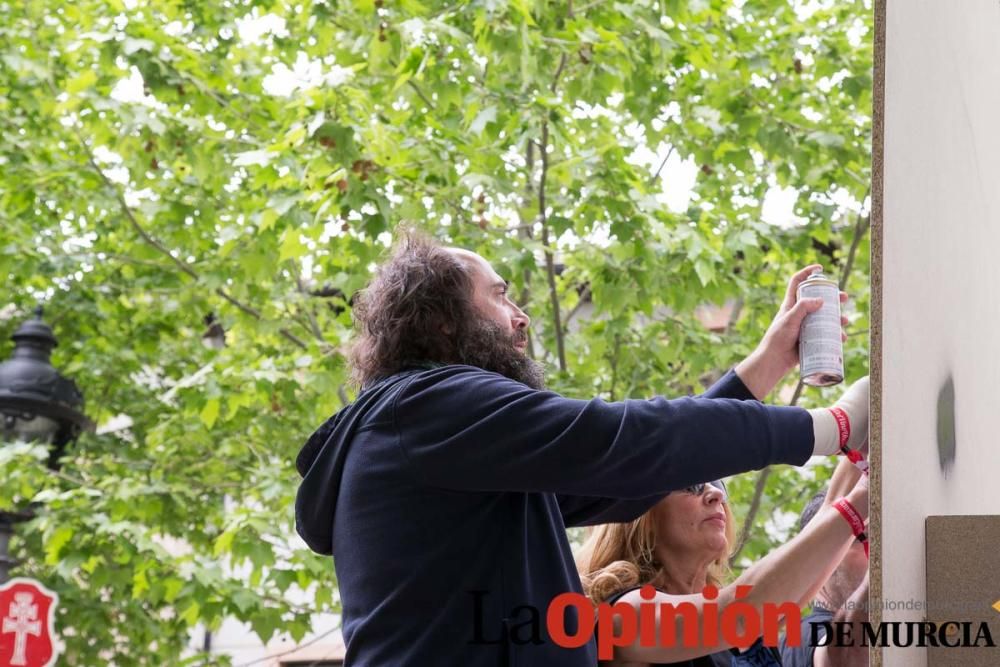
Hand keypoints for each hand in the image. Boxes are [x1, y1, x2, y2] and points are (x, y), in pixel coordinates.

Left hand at [736, 265, 848, 398]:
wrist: (774, 361)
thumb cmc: (777, 338)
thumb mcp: (789, 319)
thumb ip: (803, 307)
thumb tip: (821, 299)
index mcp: (791, 304)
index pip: (797, 282)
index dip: (807, 272)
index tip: (820, 268)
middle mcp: (799, 313)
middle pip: (817, 300)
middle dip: (832, 297)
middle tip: (844, 298)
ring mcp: (805, 326)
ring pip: (824, 318)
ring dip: (837, 318)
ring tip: (845, 321)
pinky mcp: (810, 339)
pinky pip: (825, 335)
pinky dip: (835, 335)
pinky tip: (841, 338)